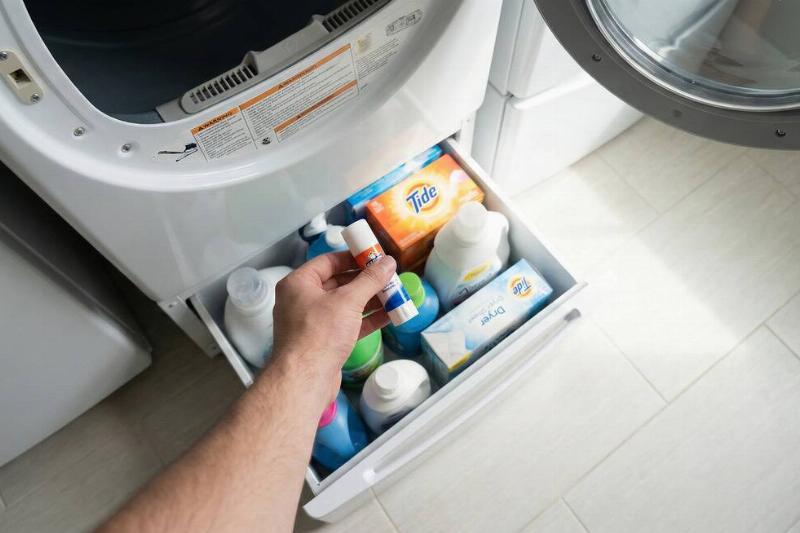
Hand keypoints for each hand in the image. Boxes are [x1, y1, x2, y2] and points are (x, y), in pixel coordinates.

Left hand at [268, 251, 396, 408]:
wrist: (305, 380)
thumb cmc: (319, 334)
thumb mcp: (348, 301)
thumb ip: (370, 280)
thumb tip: (387, 262)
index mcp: (299, 284)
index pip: (328, 262)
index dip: (353, 258)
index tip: (375, 257)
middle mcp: (302, 300)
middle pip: (338, 283)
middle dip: (366, 281)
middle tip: (388, 277)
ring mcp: (312, 322)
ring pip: (345, 305)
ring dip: (370, 300)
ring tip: (394, 295)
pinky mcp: (324, 341)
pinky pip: (347, 324)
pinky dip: (366, 319)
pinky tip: (388, 316)